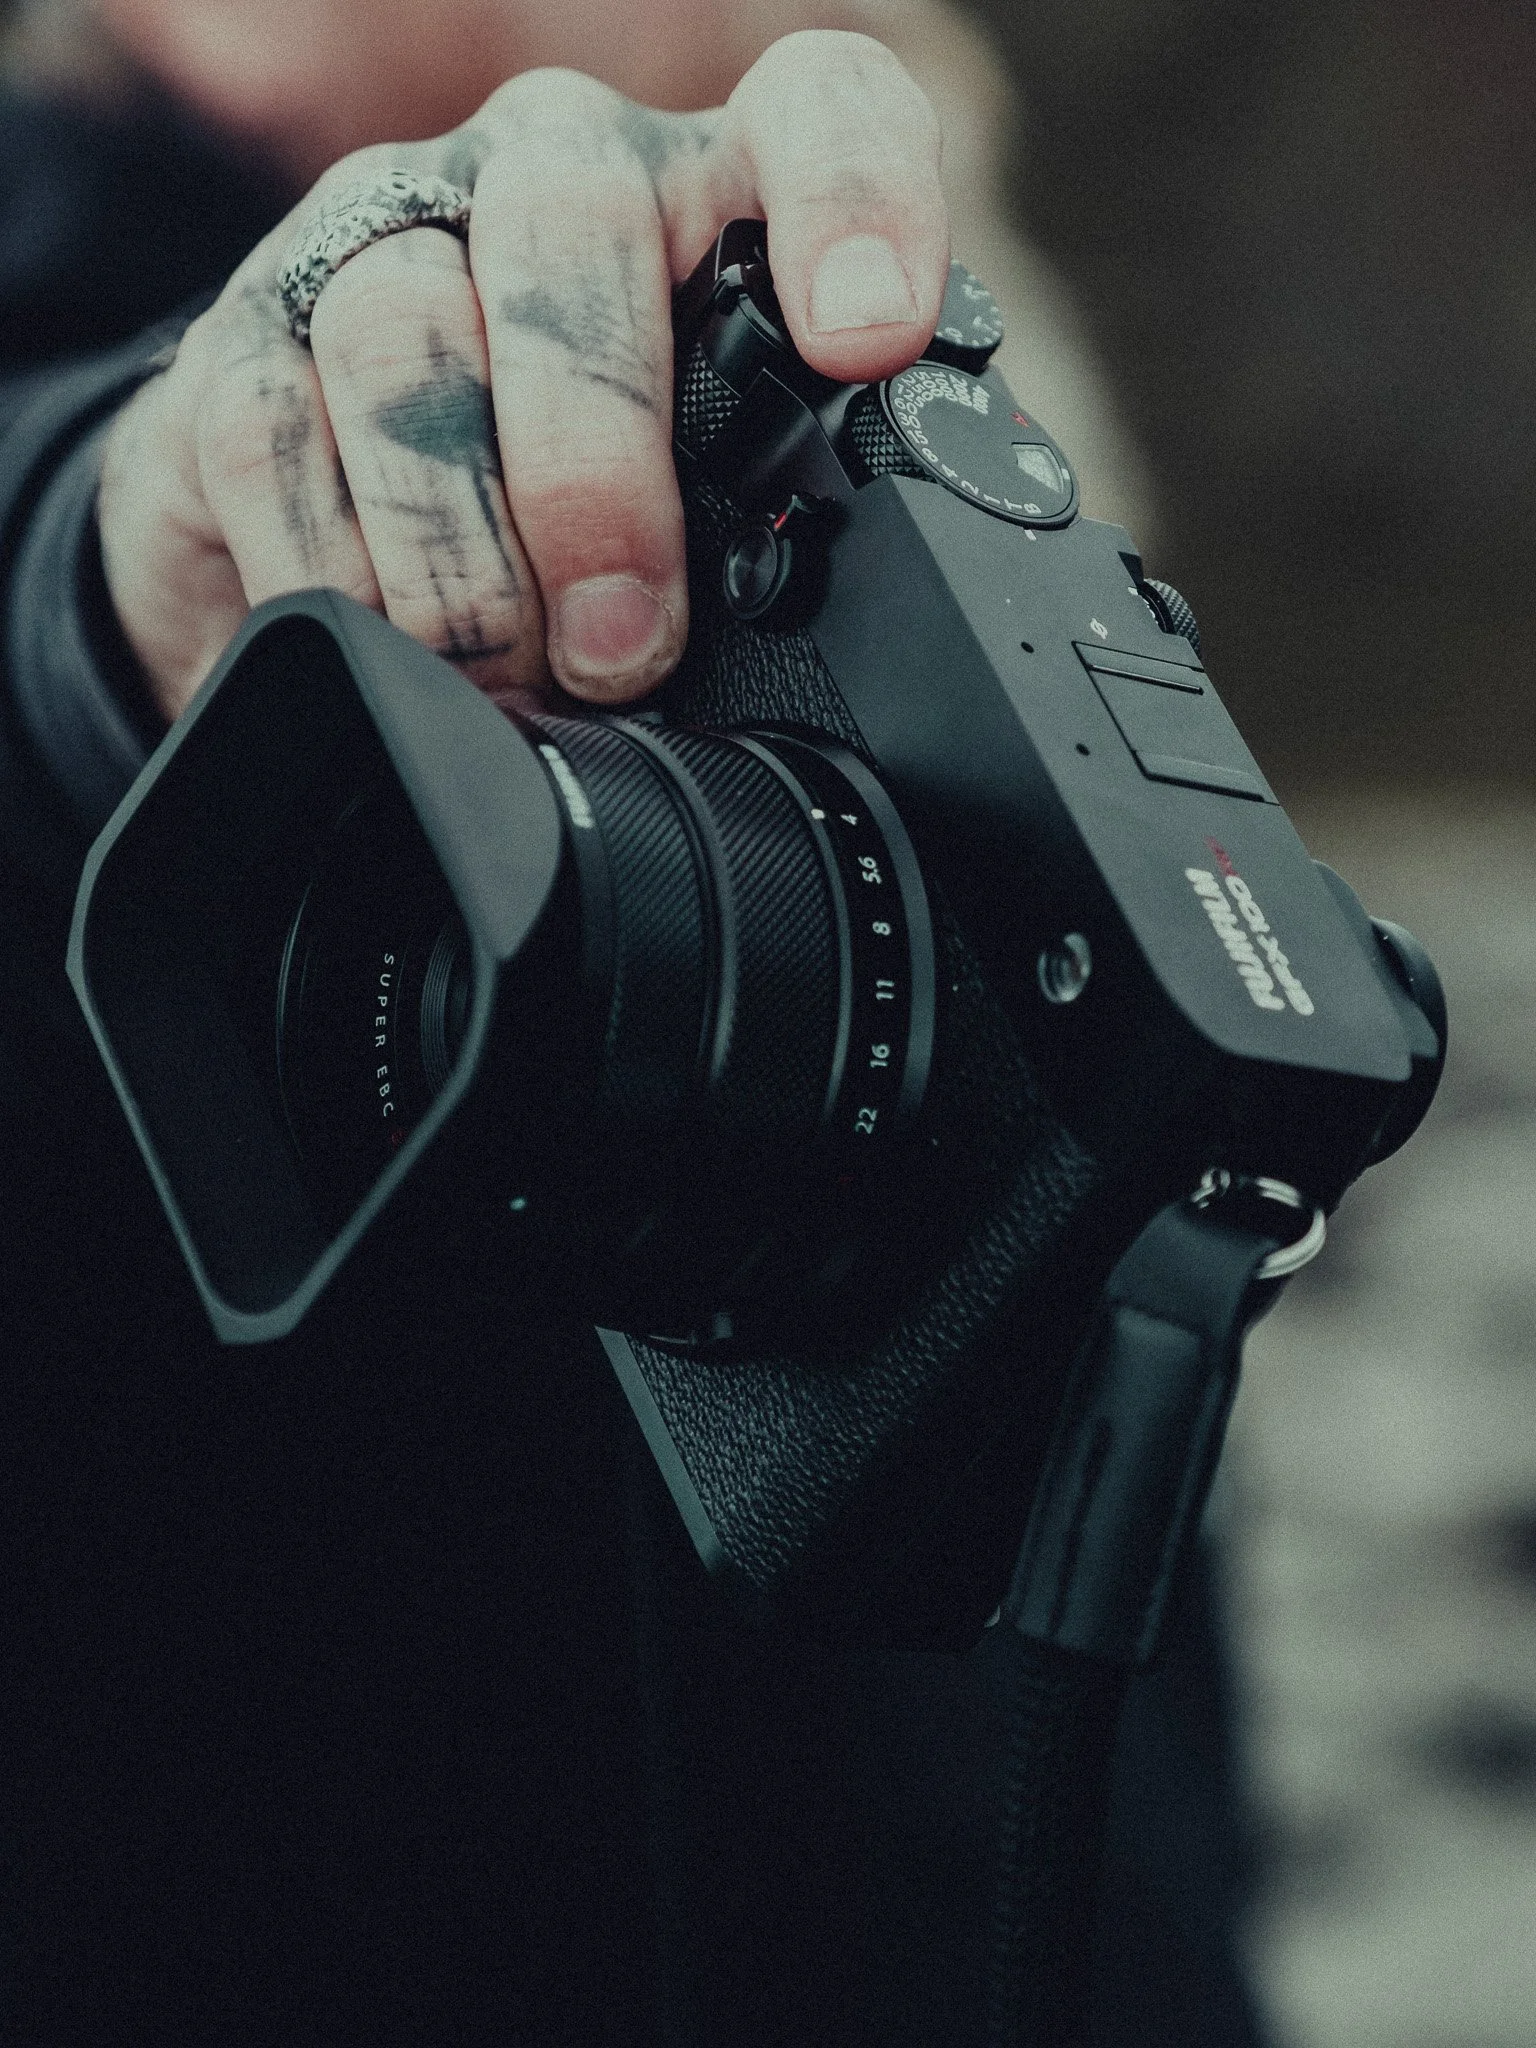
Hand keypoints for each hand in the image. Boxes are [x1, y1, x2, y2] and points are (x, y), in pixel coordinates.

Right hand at [98, 32, 948, 720]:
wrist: (360, 538)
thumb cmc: (580, 533)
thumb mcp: (711, 525)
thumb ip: (770, 528)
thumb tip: (821, 661)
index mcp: (712, 203)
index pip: (814, 114)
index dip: (851, 203)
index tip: (863, 342)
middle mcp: (546, 177)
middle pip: (572, 228)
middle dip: (596, 469)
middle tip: (623, 642)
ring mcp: (385, 236)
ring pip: (405, 336)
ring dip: (462, 547)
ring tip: (508, 679)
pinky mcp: (244, 334)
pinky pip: (271, 435)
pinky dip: (336, 572)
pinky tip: (386, 650)